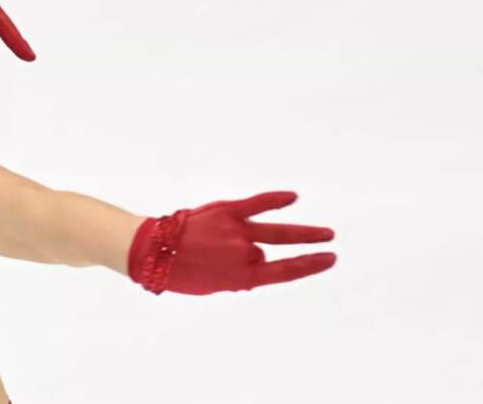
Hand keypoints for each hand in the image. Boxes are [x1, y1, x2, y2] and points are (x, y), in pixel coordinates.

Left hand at [165, 191, 335, 294]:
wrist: (152, 251)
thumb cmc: (181, 272)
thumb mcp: (213, 286)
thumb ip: (238, 276)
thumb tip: (255, 261)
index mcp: (242, 278)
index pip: (286, 271)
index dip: (310, 266)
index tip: (330, 259)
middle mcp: (244, 253)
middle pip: (274, 251)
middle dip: (305, 248)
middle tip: (330, 242)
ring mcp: (237, 230)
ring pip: (271, 232)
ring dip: (299, 233)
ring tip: (323, 232)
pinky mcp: (226, 210)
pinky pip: (257, 204)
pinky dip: (275, 200)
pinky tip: (293, 197)